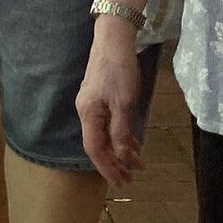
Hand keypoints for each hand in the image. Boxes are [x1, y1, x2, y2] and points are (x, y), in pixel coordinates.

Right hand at [77, 22, 146, 184]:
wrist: (113, 40)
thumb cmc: (119, 70)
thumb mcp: (124, 103)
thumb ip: (121, 131)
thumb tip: (121, 156)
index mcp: (88, 114)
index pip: (94, 149)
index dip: (107, 167)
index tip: (121, 182)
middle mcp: (86, 111)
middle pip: (98, 144)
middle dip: (113, 163)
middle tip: (130, 180)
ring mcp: (92, 104)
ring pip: (104, 134)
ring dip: (119, 151)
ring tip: (136, 164)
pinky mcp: (100, 97)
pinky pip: (108, 124)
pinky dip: (120, 136)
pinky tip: (133, 142)